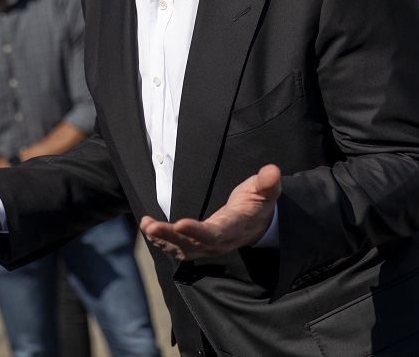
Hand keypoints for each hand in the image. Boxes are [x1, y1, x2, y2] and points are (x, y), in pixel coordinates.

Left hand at [140, 164, 280, 260]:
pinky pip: (178, 248)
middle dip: (170, 236)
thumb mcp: (266, 191)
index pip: (216, 233)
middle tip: (150, 226)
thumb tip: (272, 171)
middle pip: (193, 244)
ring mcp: (208, 247)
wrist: (259, 223)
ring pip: (183, 248)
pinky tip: (148, 230)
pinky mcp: (199, 245)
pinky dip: (162, 241)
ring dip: (162, 239)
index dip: (197, 231)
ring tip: (146, 226)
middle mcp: (220, 242)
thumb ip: (268, 183)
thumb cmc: (259, 203)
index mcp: (236, 227)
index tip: (179, 223)